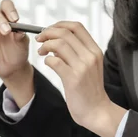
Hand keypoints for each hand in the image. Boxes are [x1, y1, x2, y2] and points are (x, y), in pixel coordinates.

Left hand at [35, 22, 125, 136]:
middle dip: (47, 33)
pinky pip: (54, 61)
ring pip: (58, 44)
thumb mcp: (89, 67)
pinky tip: (48, 64)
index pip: (76, 27)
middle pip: (65, 32)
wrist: (97, 111)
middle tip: (40, 40)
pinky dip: (47, 60)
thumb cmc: (90, 91)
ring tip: (42, 53)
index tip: (50, 30)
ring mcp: (82, 67)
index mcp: (95, 51)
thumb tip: (56, 41)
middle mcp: (90, 56)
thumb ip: (78, 53)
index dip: (59, 24)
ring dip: (45, 46)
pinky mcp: (73, 79)